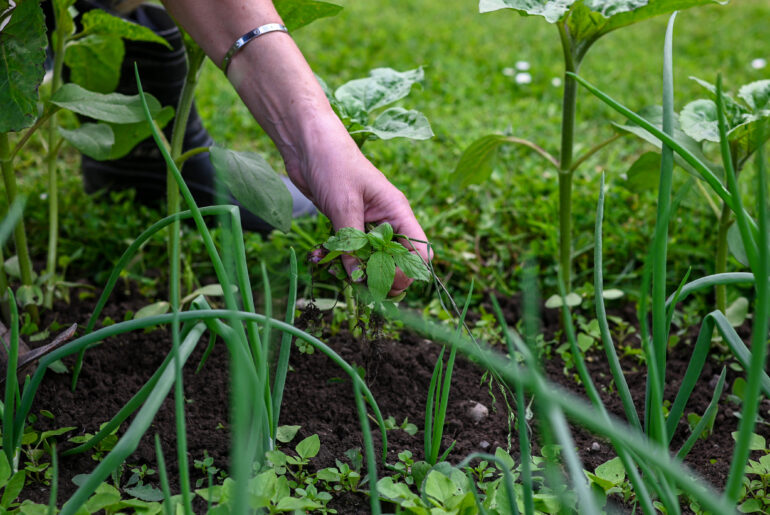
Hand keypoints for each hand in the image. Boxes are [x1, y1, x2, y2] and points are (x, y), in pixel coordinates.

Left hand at [286, 125, 430, 296]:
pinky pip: (350, 251)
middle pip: (398, 261)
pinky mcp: (348, 225)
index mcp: (397, 211)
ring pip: (371, 259)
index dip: (407, 271)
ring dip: (354, 269)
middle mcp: (387, 220)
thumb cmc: (333, 163)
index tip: (383, 280)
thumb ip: (352, 243)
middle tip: (357, 283)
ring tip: (333, 270)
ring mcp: (368, 223)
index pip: (419, 250)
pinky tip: (320, 257)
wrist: (307, 143)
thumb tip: (358, 278)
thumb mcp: (343, 205)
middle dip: (380, 276)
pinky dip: (338, 259)